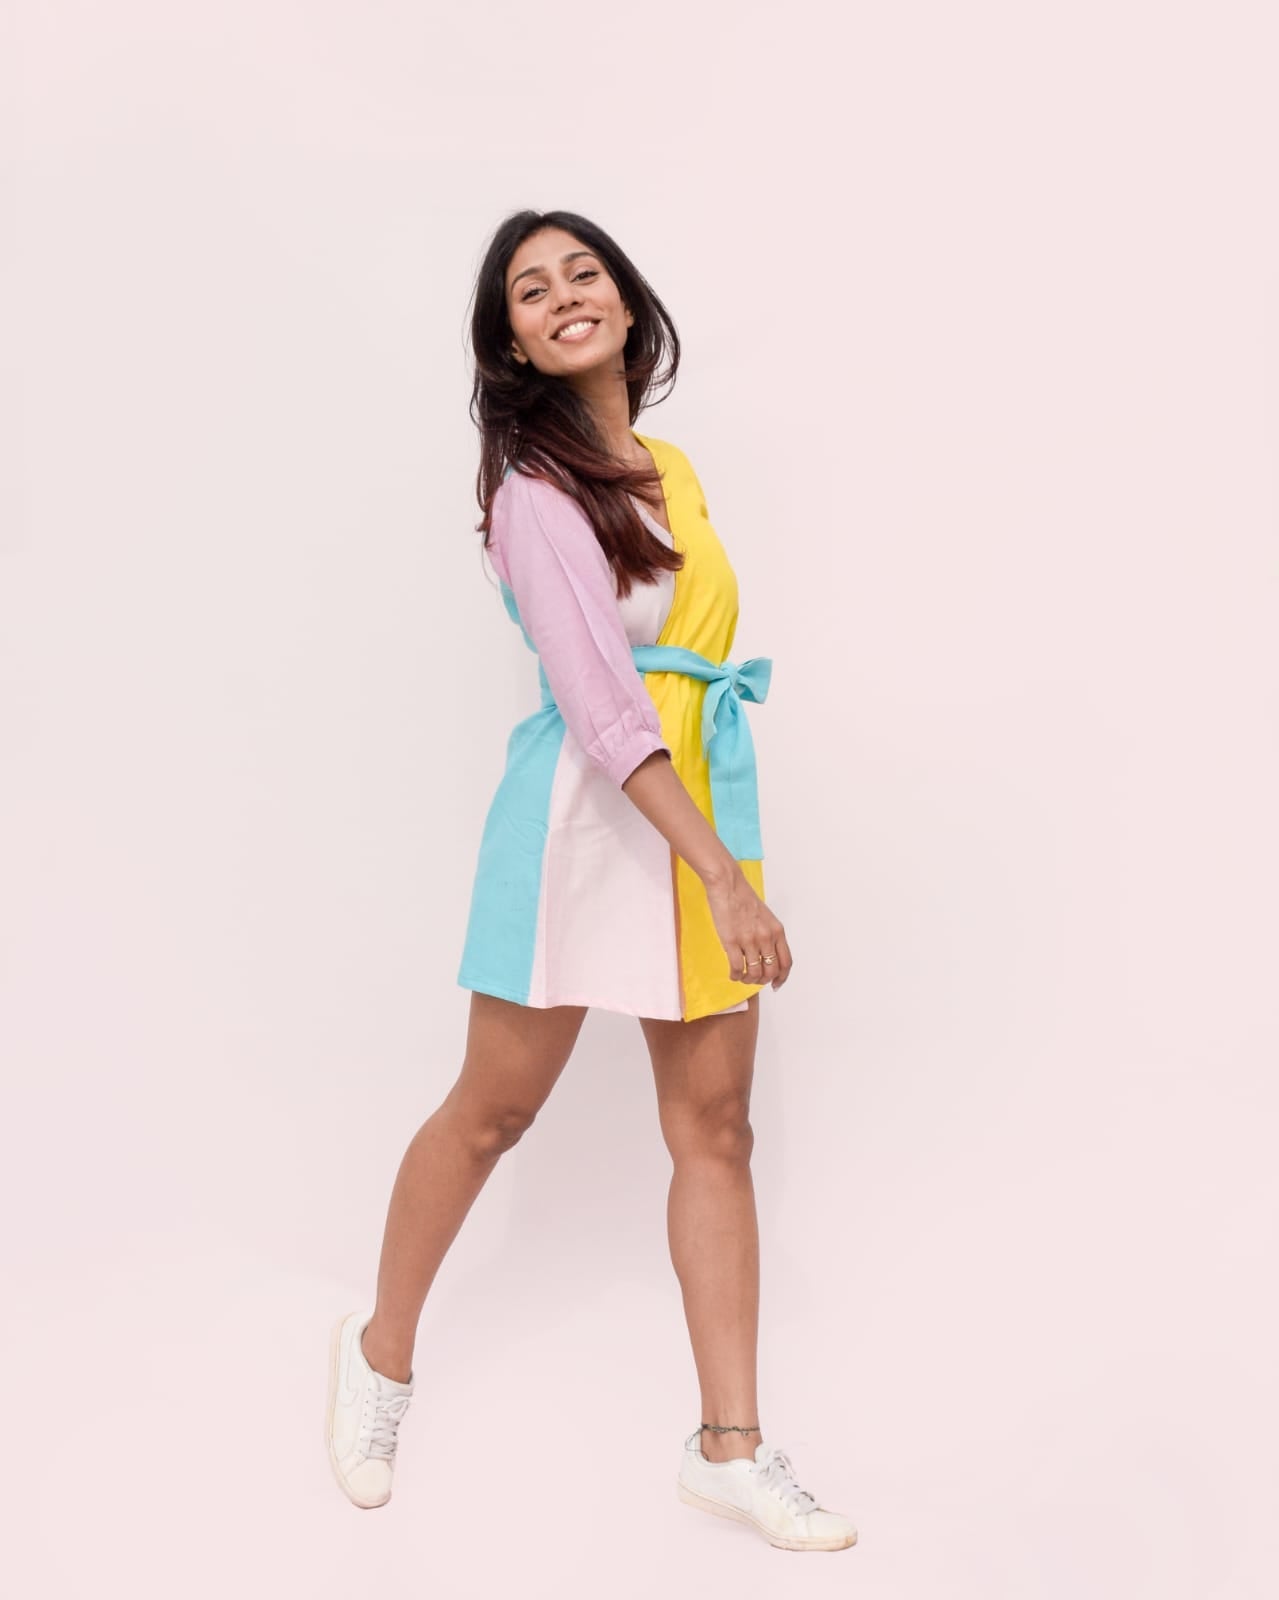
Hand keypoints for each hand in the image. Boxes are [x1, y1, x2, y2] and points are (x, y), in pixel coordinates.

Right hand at [703, 867, 792, 989]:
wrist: (728, 886)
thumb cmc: (743, 898)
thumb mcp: (766, 917)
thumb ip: (769, 935)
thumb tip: (767, 954)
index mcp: (777, 931)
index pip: (786, 962)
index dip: (782, 977)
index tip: (777, 984)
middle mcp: (766, 937)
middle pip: (771, 971)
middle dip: (763, 980)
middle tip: (754, 979)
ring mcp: (750, 940)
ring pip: (754, 973)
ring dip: (748, 979)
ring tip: (742, 976)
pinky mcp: (732, 942)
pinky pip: (737, 968)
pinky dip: (736, 976)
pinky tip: (733, 974)